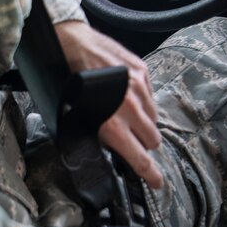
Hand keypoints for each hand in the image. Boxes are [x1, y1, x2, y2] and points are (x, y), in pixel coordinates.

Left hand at [54, 21, 163, 188]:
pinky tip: (126, 95)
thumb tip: (114, 150)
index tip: (157, 182)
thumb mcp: (77, 118)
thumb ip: (101, 137)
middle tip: (131, 139)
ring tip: (126, 114)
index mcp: (112, 124)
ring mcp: (138, 87)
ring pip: (154, 118)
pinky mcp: (142, 71)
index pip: (140, 158)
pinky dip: (142, 101)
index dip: (151, 174)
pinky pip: (151, 96)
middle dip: (144, 143)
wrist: (70, 44)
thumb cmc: (69, 82)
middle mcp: (129, 107)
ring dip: (144, 121)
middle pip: (152, 140)